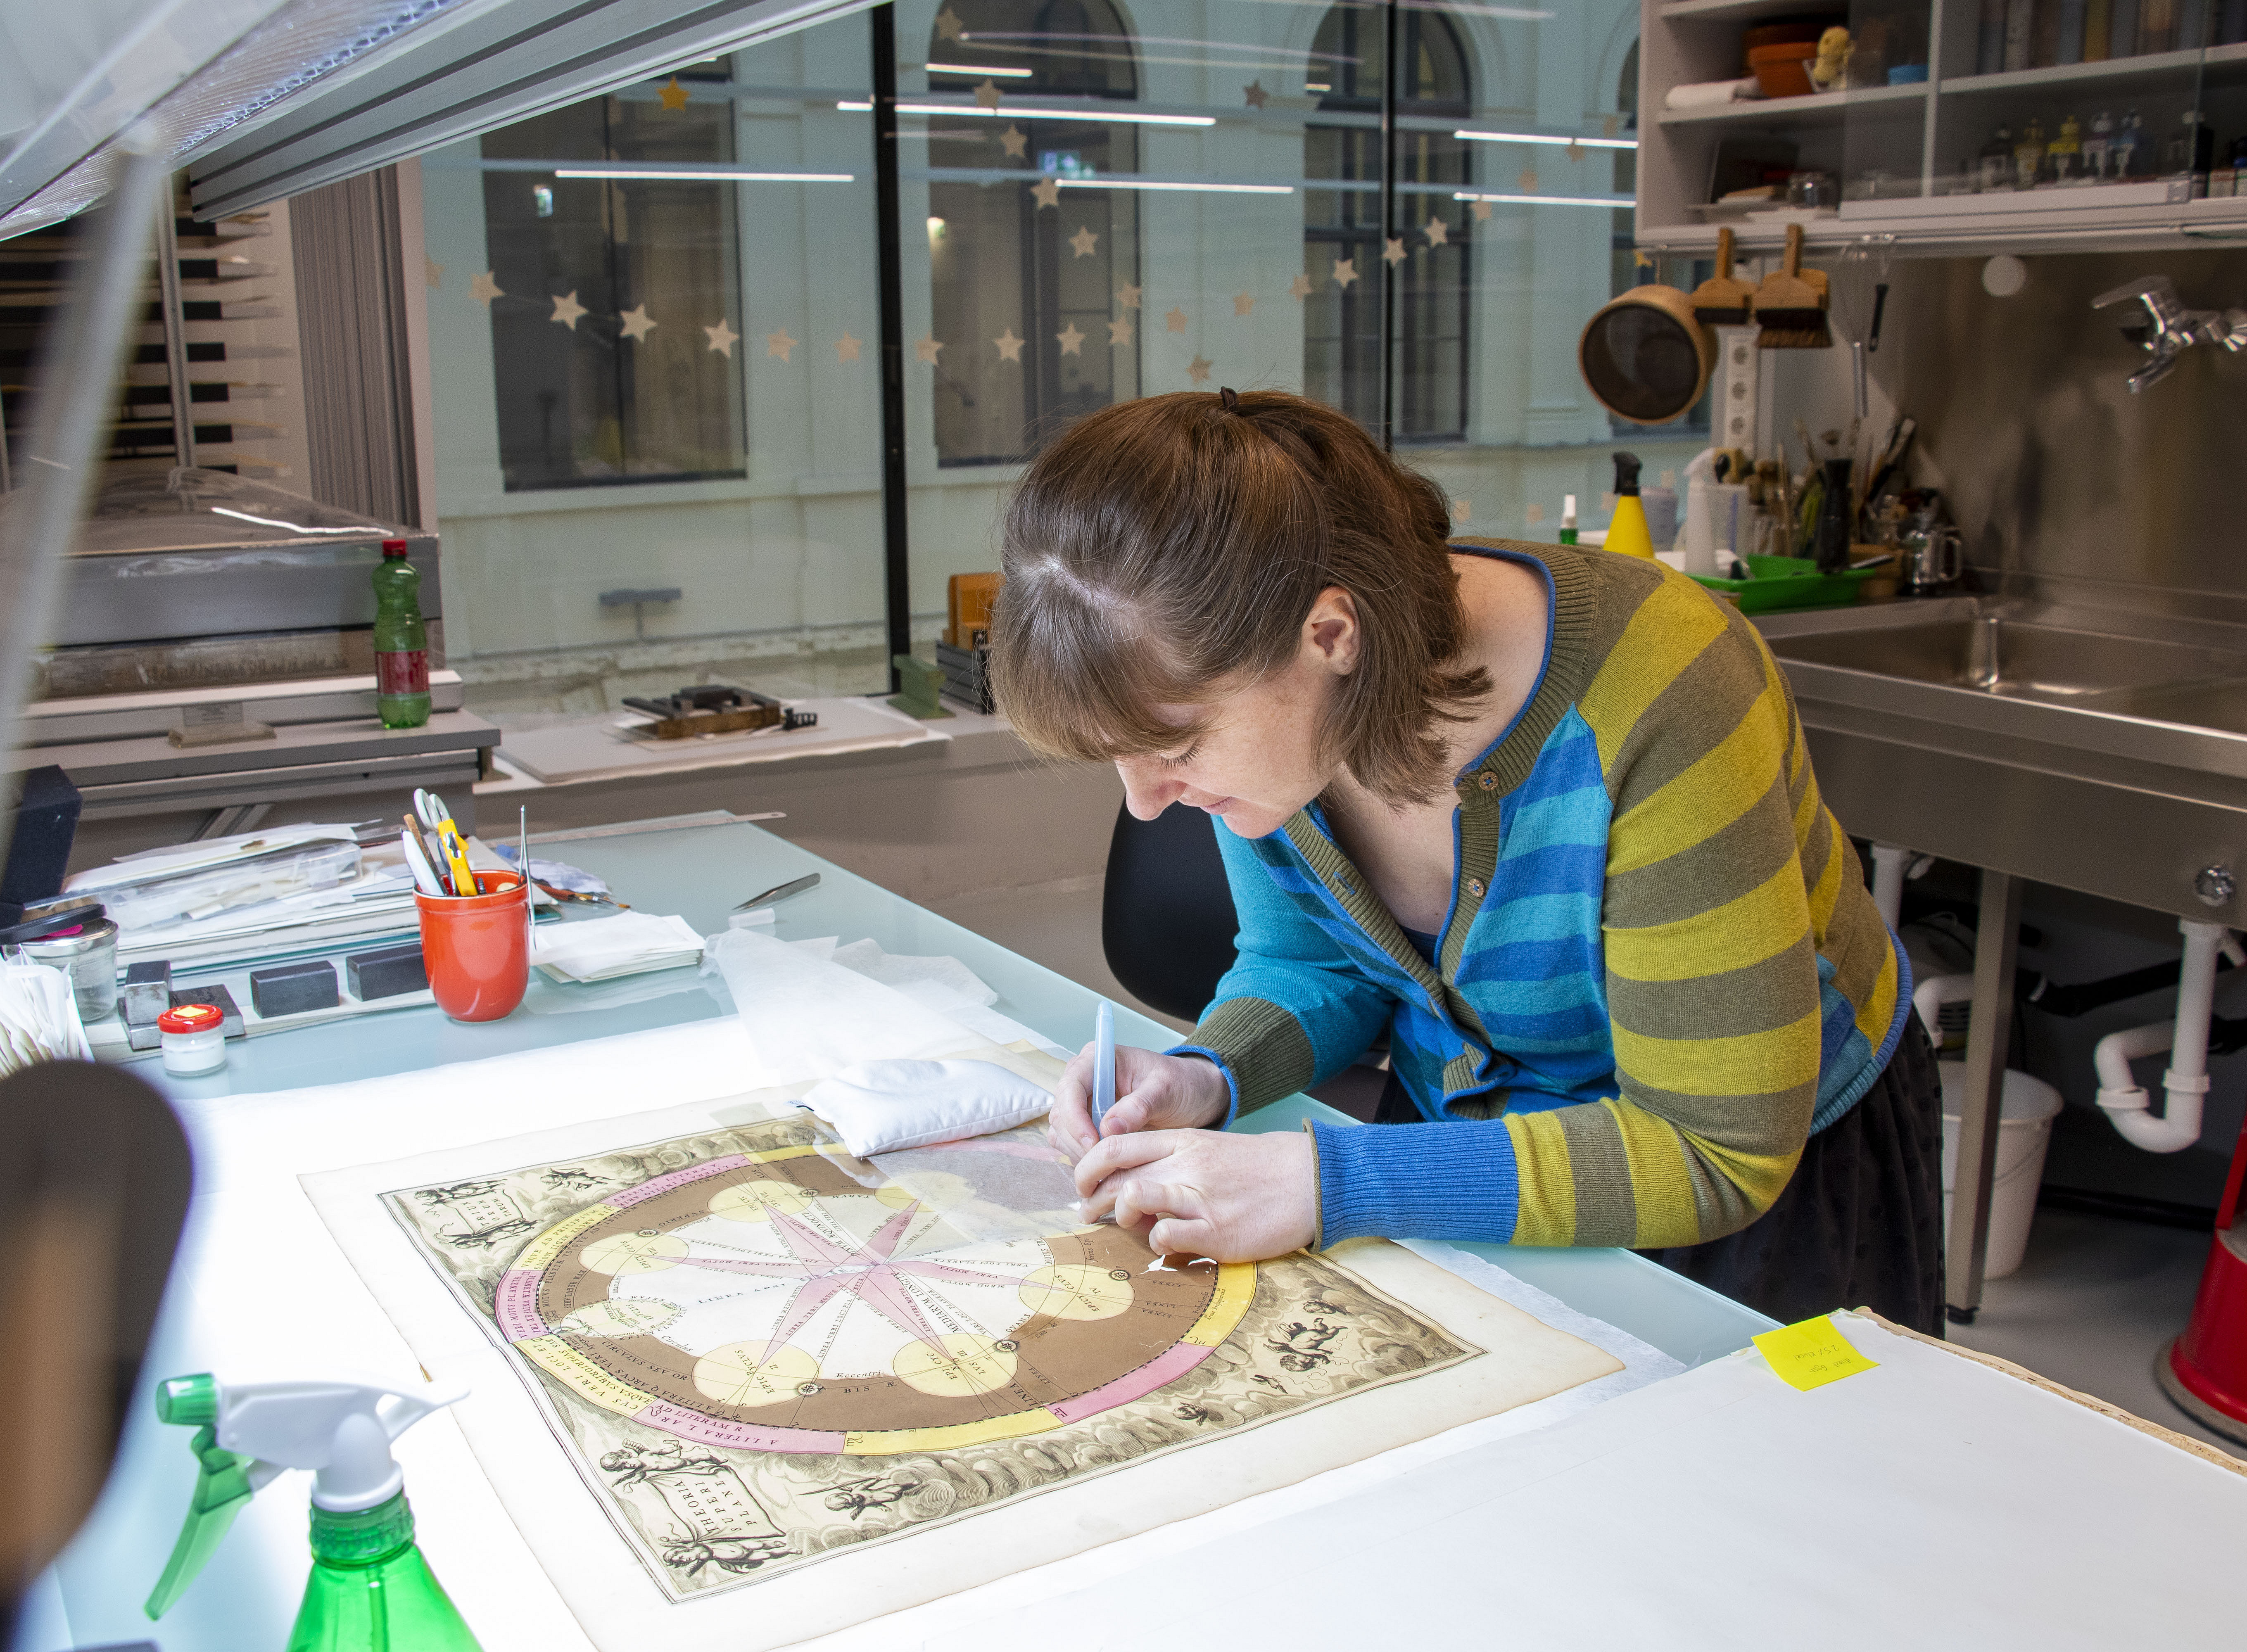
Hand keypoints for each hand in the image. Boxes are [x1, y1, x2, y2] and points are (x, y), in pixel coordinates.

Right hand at [1048, 1044, 1228, 1159]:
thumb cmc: (1181, 1084)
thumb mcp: (1167, 1089)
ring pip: (1062, 1133)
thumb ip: (1140, 1105)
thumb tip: (1109, 1128)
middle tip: (1104, 1165)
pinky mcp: (1087, 1125)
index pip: (1071, 1087)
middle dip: (1078, 1141)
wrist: (1193, 1096)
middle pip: (1062, 1113)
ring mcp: (1083, 1104)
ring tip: (1110, 1168)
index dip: (1075, 1117)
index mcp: (1098, 1060)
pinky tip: (1108, 1169)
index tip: (1093, 1144)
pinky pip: (1072, 1145)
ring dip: (1080, 1153)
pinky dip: (1085, 1159)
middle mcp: (1084, 1080)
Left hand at [1073, 1128, 1316, 1261]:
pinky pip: (1163, 1237)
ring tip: (1129, 1227)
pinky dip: (1155, 1244)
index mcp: (1183, 1140)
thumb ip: (1171, 1161)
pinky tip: (1166, 1244)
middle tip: (1090, 1213)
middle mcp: (1186, 1164)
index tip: (1082, 1184)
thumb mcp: (1210, 1149)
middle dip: (1092, 1198)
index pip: (1115, 1144)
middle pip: (1115, 1175)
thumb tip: (1131, 1188)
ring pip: (1132, 1198)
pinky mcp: (1215, 1231)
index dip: (1086, 1166)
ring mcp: (1199, 1197)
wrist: (1309, 1180)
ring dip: (1120, 1217)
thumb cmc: (1257, 1169)